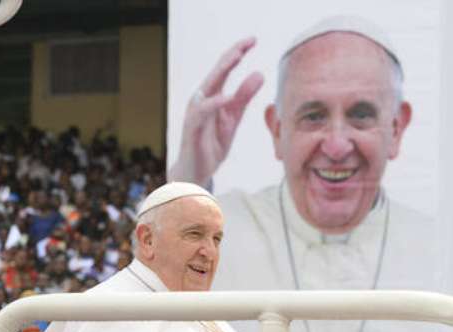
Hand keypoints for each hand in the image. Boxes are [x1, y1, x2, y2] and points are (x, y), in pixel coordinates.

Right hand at [168, 37, 263, 185]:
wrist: (195, 171)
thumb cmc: (211, 143)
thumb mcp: (233, 118)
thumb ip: (243, 97)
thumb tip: (260, 73)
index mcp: (212, 95)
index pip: (225, 68)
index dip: (238, 52)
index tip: (253, 39)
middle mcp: (201, 99)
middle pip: (217, 71)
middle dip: (233, 54)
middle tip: (249, 41)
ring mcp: (195, 112)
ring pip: (208, 86)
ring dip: (222, 70)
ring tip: (237, 57)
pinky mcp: (192, 127)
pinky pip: (203, 112)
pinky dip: (215, 103)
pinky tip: (227, 97)